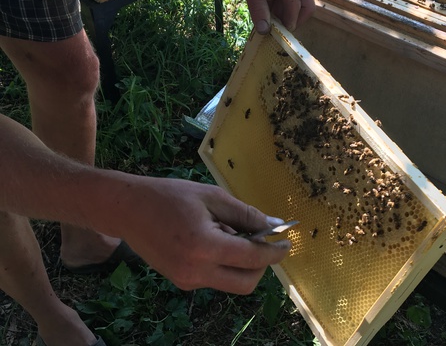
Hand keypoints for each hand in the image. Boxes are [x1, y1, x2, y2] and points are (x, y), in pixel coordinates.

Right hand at [112, 176, 290, 293]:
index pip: (253, 258)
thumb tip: (274, 225)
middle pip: (247, 282)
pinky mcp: (181, 282)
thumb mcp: (212, 196)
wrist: (127, 209)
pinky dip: (224, 264)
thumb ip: (245, 214)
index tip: (287, 244)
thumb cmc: (169, 195)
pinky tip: (213, 240)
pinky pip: (214, 279)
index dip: (275, 252)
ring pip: (231, 282)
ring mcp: (187, 281)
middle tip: (263, 241)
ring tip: (228, 232)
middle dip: (262, 265)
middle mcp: (196, 271)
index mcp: (205, 246)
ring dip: (242, 263)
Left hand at [238, 0, 314, 33]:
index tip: (282, 34)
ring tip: (270, 19)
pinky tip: (267, 8)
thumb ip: (257, 7)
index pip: (297, 6)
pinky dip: (281, 5)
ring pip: (299, 1)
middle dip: (294, 19)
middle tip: (280, 28)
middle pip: (306, 4)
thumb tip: (264, 30)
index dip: (290, 22)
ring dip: (286, 13)